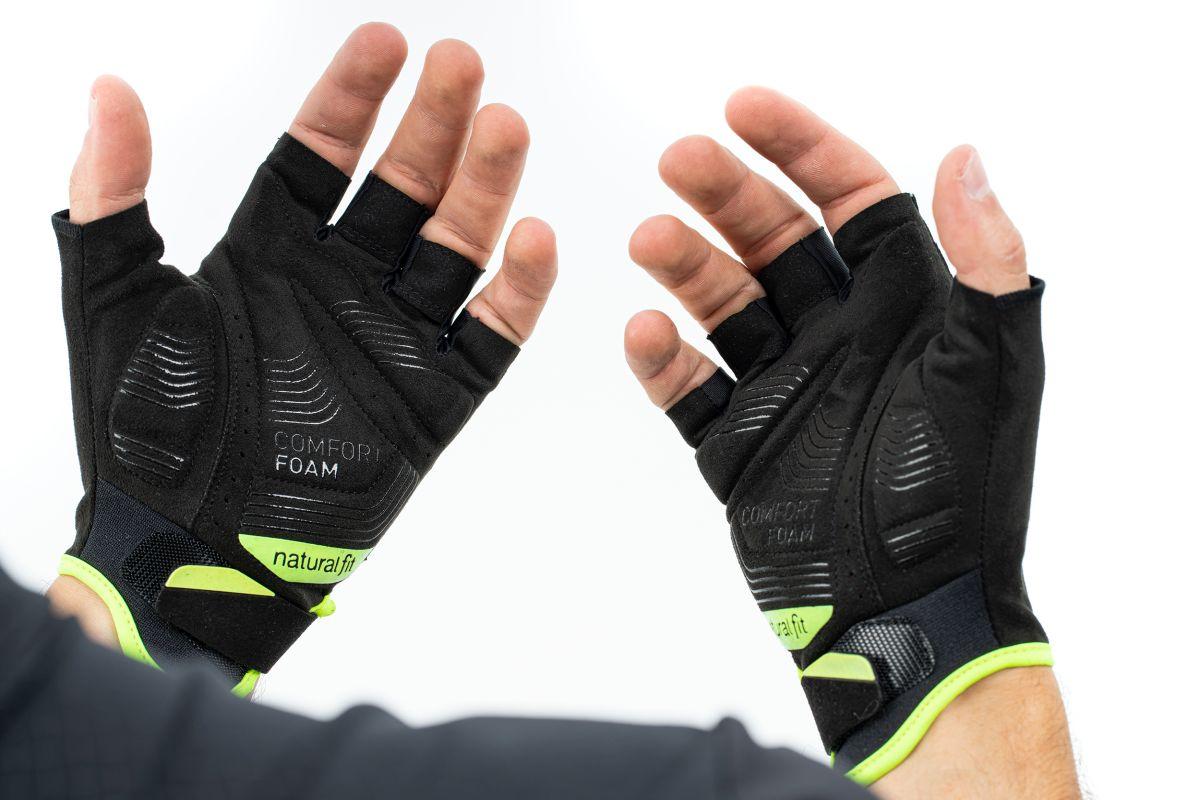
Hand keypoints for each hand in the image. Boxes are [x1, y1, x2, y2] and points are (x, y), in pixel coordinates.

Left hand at [49, 24, 555, 693]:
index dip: (352, 96)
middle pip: (402, 188)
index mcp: (270, 253)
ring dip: (483, 189)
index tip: (385, 39)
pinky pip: (489, 340)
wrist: (188, 547)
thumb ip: (111, 196)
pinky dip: (517, 294)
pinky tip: (533, 239)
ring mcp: (391, 339)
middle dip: (431, 125)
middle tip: (462, 64)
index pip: (321, 154)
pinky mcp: (430, 401)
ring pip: (454, 249)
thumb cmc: (140, 432)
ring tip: (504, 125)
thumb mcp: (109, 301)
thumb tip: (109, 90)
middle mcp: (340, 284)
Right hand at [624, 88, 1072, 790]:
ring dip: (685, 266)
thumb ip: (985, 264)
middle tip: (678, 161)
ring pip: (722, 304)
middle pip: (772, 240)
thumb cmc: (956, 497)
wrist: (903, 612)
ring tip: (649, 239)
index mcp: (904, 310)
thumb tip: (965, 159)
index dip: (801, 148)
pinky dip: (664, 361)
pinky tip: (646, 334)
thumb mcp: (986, 371)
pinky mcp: (738, 443)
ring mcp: (784, 388)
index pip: (850, 202)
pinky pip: (689, 389)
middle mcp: (840, 337)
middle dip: (727, 195)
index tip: (744, 110)